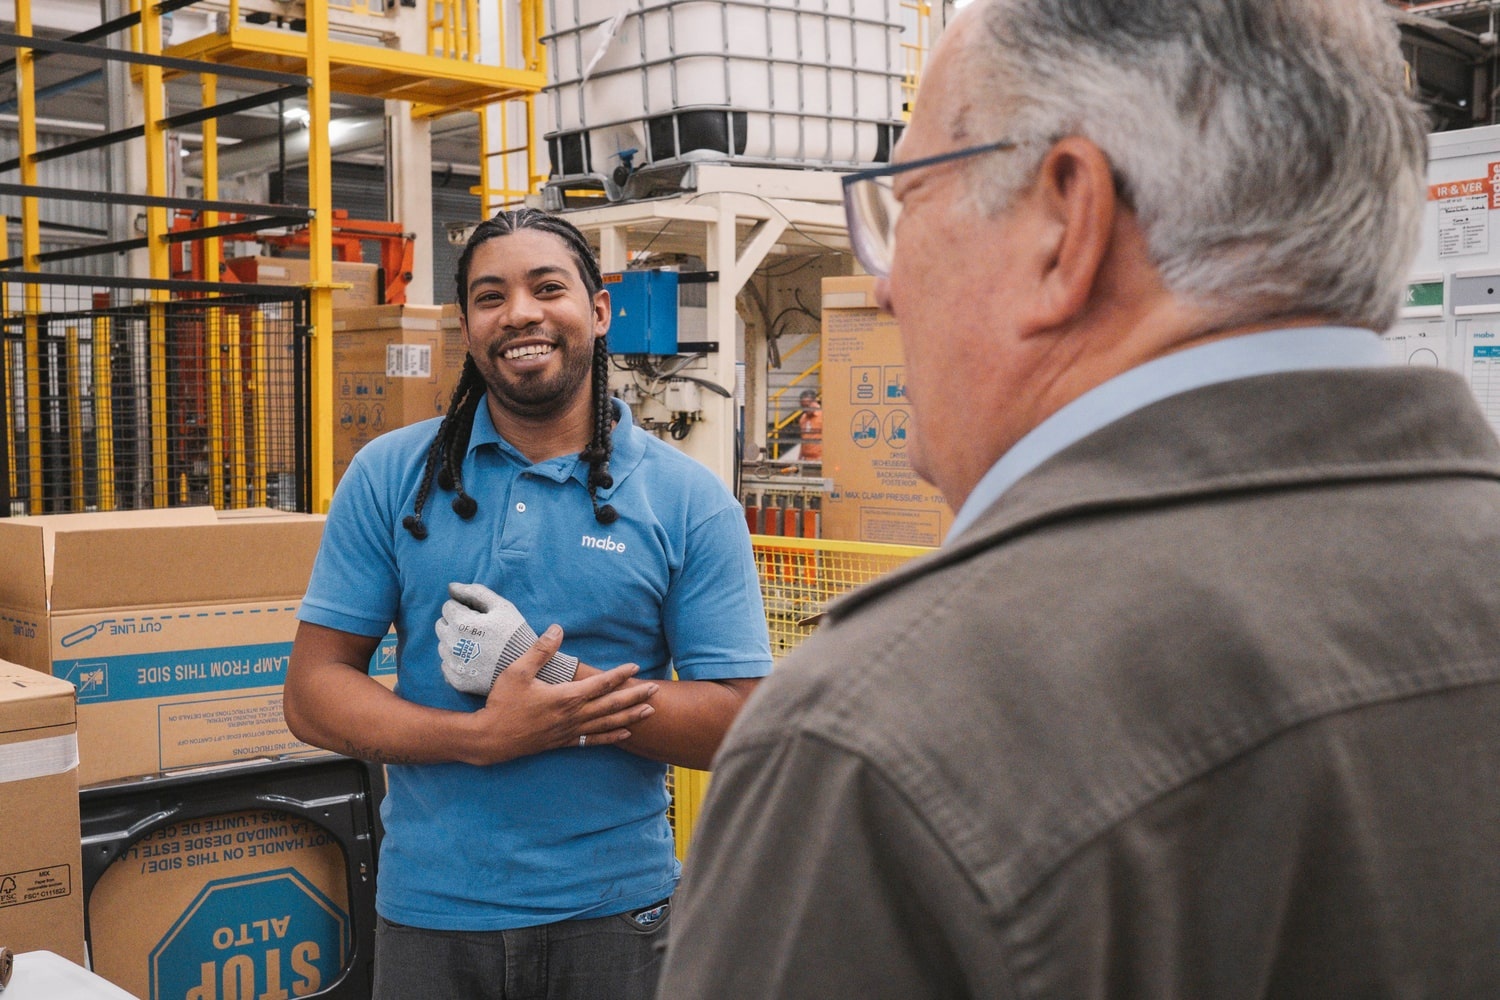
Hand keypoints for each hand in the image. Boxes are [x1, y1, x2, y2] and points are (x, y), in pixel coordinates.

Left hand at [436, 582, 577, 693]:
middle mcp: (451, 644)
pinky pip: (447, 665)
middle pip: (441, 625)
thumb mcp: (501, 606)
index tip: (479, 616)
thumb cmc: (515, 633)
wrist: (527, 668)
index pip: (448, 607)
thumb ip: (475, 592)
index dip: (464, 608)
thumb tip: (451, 586)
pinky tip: (475, 660)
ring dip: (455, 642)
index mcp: (461, 622)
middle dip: (456, 623)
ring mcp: (453, 664)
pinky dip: (457, 661)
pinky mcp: (456, 680)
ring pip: (443, 645)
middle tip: (477, 629)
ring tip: (478, 645)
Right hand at [463, 624, 657, 763]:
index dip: (619, 675)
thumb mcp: (517, 672)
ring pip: (607, 723)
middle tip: (656, 689)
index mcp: (565, 697)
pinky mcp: (565, 742)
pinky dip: (612, 736)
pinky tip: (626, 733)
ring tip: (650, 711)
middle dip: (635, 696)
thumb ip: (540, 650)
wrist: (492, 739)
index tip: (635, 666)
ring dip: (630, 716)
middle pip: (612, 705)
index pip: (600, 684)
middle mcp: (573, 716)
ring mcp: (570, 731)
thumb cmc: (503, 703)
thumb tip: (558, 629)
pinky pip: (594, 740)